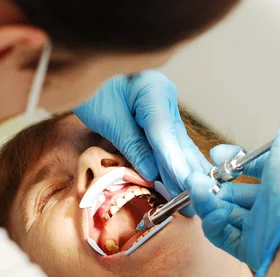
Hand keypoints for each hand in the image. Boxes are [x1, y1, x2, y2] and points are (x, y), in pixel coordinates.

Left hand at [73, 70, 211, 214]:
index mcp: (155, 90)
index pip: (165, 134)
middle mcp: (166, 98)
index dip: (173, 164)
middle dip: (185, 174)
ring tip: (194, 199)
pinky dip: (174, 164)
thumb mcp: (108, 119)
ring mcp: (165, 107)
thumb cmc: (92, 89)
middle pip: (177, 141)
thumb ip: (132, 145)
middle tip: (194, 202)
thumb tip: (152, 173)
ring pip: (177, 145)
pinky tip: (184, 183)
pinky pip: (168, 145)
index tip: (182, 187)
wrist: (85, 70)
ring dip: (184, 173)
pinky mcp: (159, 117)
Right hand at [186, 81, 279, 276]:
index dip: (232, 160)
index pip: (253, 167)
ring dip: (206, 199)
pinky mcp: (246, 247)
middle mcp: (271, 203)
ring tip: (195, 188)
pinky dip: (211, 221)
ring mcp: (258, 227)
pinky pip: (221, 232)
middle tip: (199, 176)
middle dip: (213, 182)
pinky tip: (207, 210)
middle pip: (233, 190)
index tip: (216, 154)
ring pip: (223, 210)